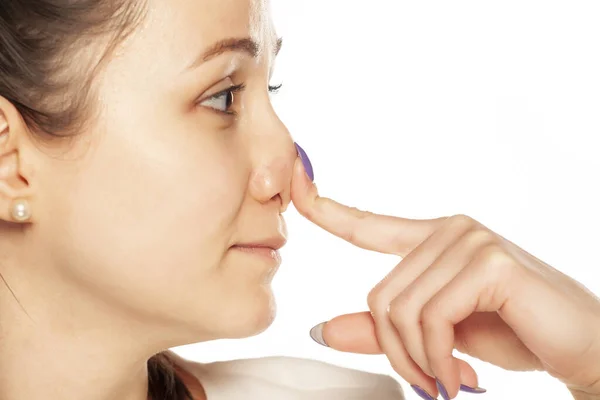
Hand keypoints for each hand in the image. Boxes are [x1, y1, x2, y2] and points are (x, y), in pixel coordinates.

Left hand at [290, 158, 599, 398]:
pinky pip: (431, 318)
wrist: (583, 346)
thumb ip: (384, 330)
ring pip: (400, 309)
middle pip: (379, 294)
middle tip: (427, 381)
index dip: (327, 209)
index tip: (296, 186)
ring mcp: (470, 241)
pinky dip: (436, 359)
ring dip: (418, 361)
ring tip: (446, 380)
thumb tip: (322, 330)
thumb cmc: (515, 333)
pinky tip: (461, 376)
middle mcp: (450, 230)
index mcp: (434, 239)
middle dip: (396, 351)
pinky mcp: (489, 263)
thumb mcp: (438, 334)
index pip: (369, 225)